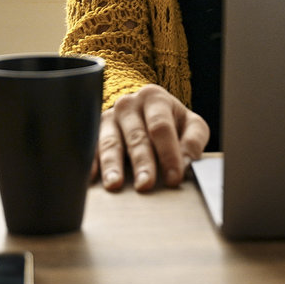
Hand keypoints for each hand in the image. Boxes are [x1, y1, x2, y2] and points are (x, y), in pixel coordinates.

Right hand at [94, 84, 208, 191]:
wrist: (144, 111)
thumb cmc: (171, 122)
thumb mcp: (190, 125)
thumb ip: (193, 142)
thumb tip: (186, 163)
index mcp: (155, 98)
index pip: (161, 127)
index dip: (168, 153)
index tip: (174, 178)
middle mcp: (128, 105)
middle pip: (136, 136)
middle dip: (141, 162)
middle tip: (145, 185)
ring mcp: (108, 117)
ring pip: (110, 142)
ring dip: (112, 164)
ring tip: (114, 184)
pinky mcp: (93, 132)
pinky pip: (90, 148)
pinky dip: (91, 163)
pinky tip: (92, 178)